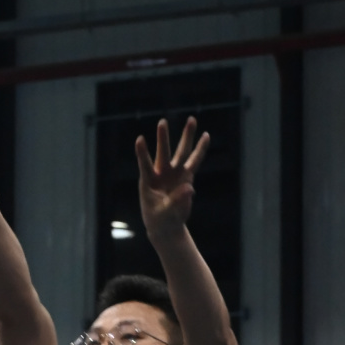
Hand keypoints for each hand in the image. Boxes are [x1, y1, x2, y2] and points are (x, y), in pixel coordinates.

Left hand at [135, 117, 210, 247]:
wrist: (166, 225)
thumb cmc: (159, 220)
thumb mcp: (165, 214)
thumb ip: (175, 202)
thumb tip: (190, 187)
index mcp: (149, 182)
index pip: (145, 165)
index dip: (142, 153)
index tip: (139, 139)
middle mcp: (161, 174)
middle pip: (164, 153)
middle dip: (163, 138)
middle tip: (162, 122)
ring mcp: (174, 173)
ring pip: (182, 152)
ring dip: (187, 137)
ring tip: (192, 120)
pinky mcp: (186, 177)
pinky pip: (195, 161)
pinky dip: (201, 149)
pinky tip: (206, 136)